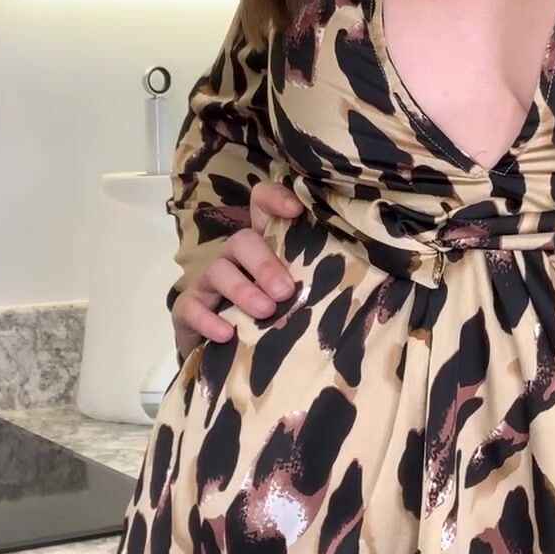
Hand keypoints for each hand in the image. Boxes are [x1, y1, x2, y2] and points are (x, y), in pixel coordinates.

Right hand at [171, 179, 304, 361]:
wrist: (223, 354)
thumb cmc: (268, 318)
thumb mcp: (293, 298)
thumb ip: (318, 284)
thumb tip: (366, 283)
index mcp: (262, 246)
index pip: (261, 205)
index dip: (274, 199)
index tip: (296, 210)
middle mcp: (234, 257)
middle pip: (243, 240)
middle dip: (265, 264)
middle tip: (286, 291)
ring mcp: (207, 282)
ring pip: (219, 271)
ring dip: (243, 291)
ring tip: (266, 311)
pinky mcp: (188, 309)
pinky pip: (192, 307)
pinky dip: (209, 320)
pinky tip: (227, 334)